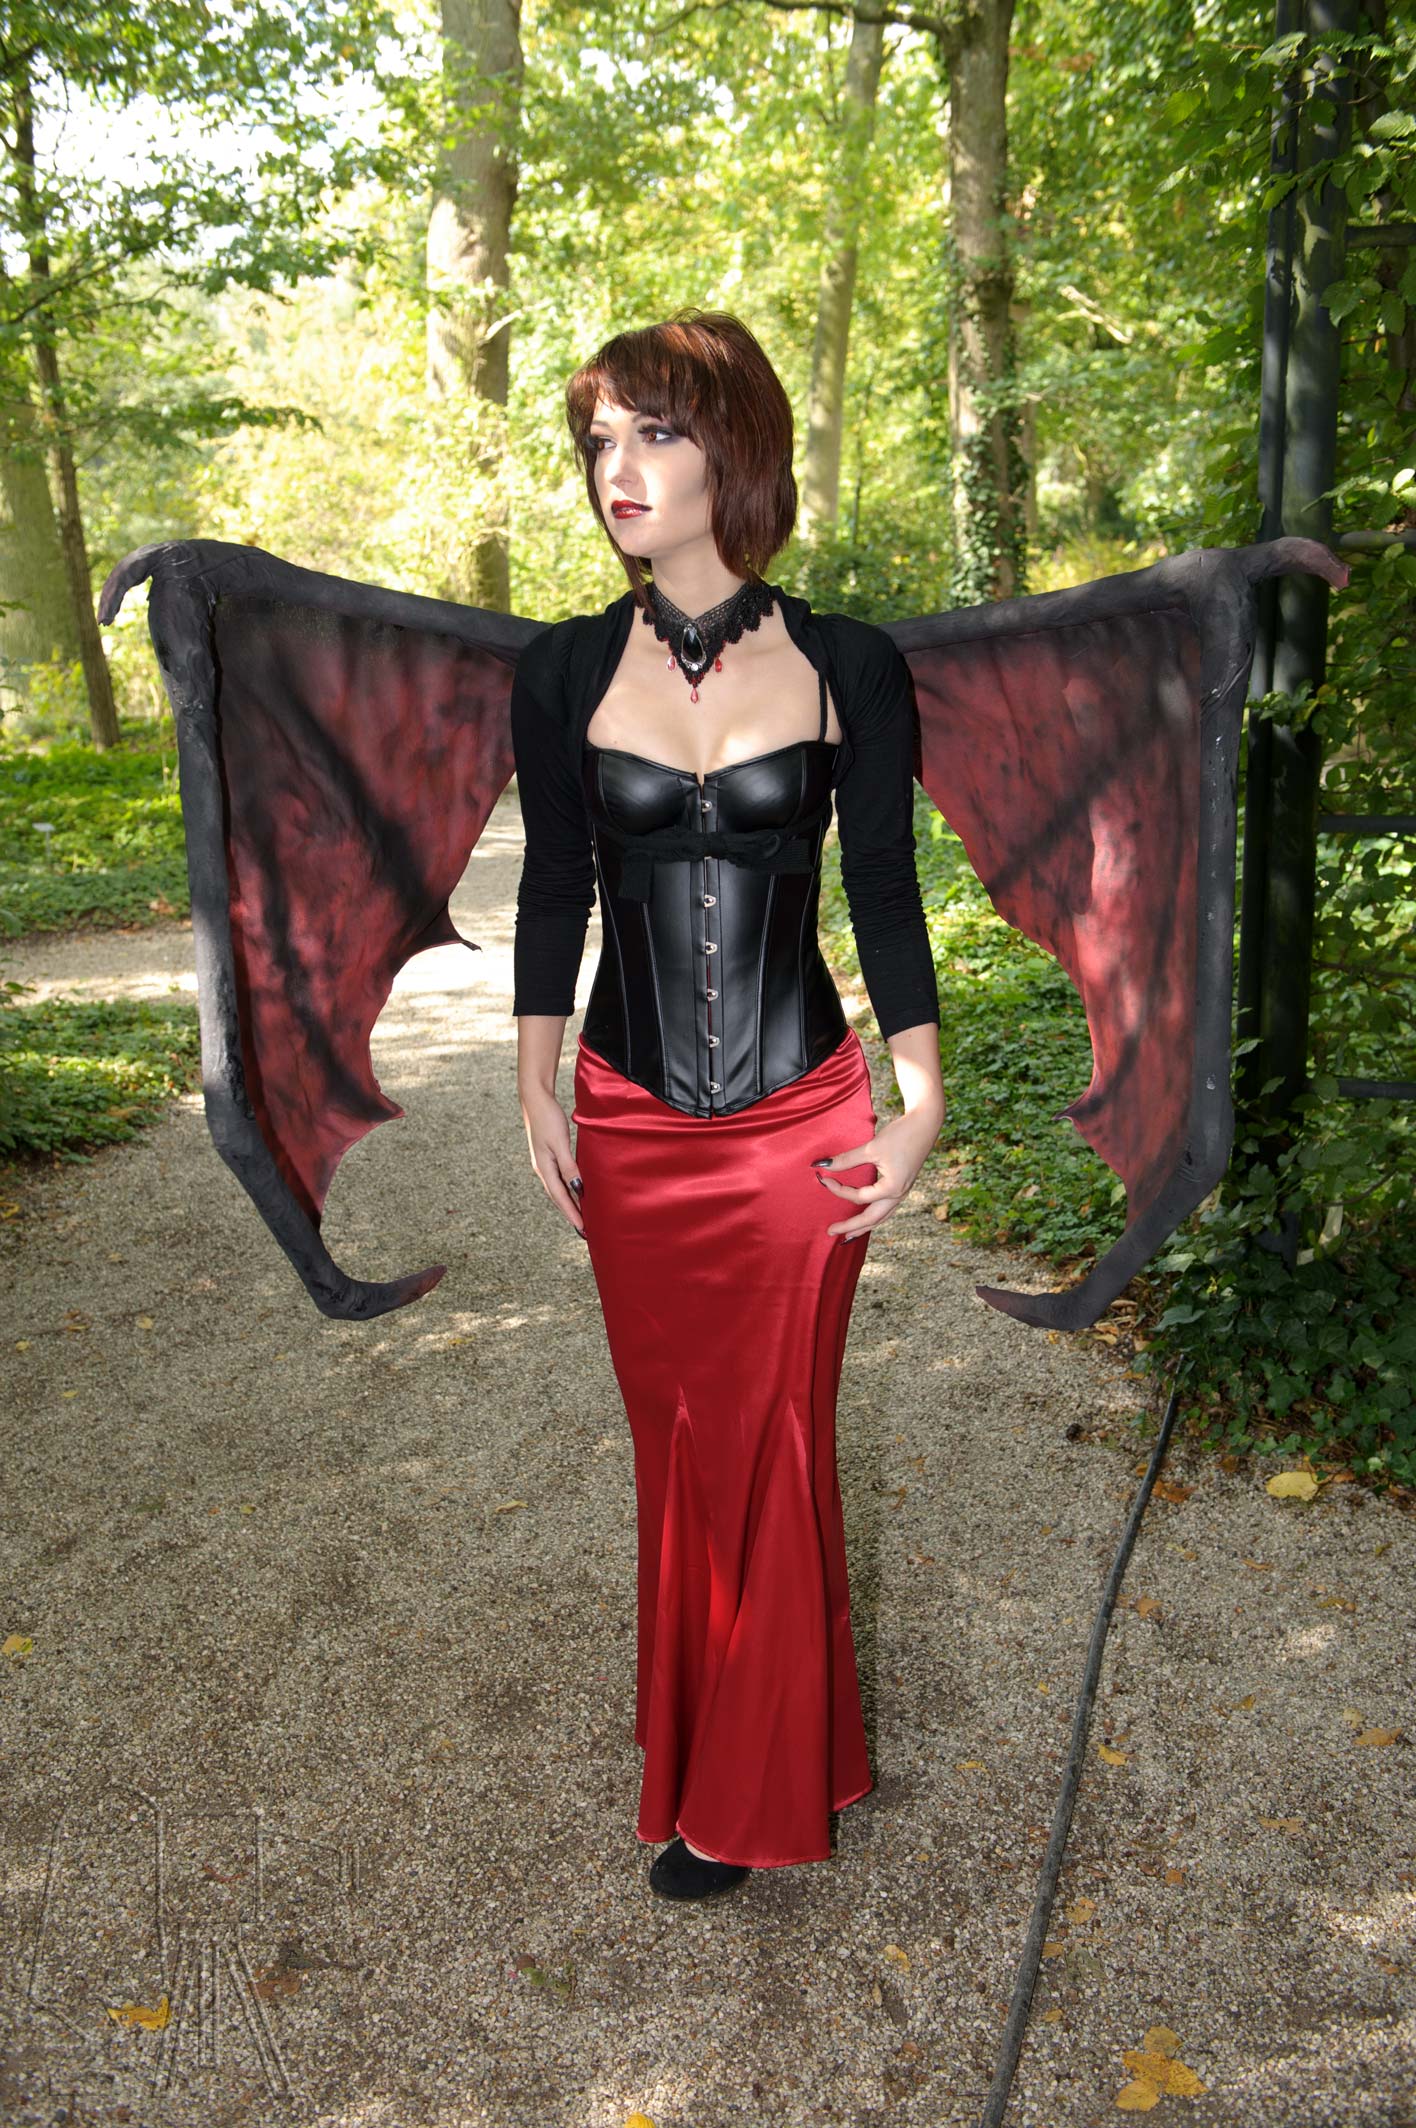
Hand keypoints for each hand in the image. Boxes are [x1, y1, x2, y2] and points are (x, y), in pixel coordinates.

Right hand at [521, 1084, 585, 1236]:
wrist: (535, 1099)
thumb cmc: (548, 1118)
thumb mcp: (559, 1143)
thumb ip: (568, 1167)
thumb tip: (577, 1189)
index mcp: (544, 1168)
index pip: (560, 1197)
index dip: (572, 1214)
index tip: (583, 1229)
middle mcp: (543, 1169)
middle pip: (558, 1197)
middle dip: (570, 1214)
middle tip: (584, 1230)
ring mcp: (544, 1163)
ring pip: (559, 1189)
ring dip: (569, 1203)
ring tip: (581, 1216)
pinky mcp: (548, 1155)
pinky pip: (559, 1178)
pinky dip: (568, 1189)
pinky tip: (575, 1191)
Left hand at [811, 1104, 943, 1240]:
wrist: (925, 1123)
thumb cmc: (900, 1135)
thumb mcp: (871, 1147)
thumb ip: (847, 1159)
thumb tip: (823, 1165)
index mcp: (891, 1188)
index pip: (859, 1197)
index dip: (838, 1190)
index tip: (822, 1179)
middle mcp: (899, 1195)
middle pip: (872, 1219)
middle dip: (851, 1227)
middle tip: (831, 1232)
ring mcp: (903, 1192)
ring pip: (881, 1217)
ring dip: (864, 1227)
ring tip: (848, 1236)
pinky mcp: (903, 1186)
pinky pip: (887, 1209)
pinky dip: (874, 1216)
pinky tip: (867, 1217)